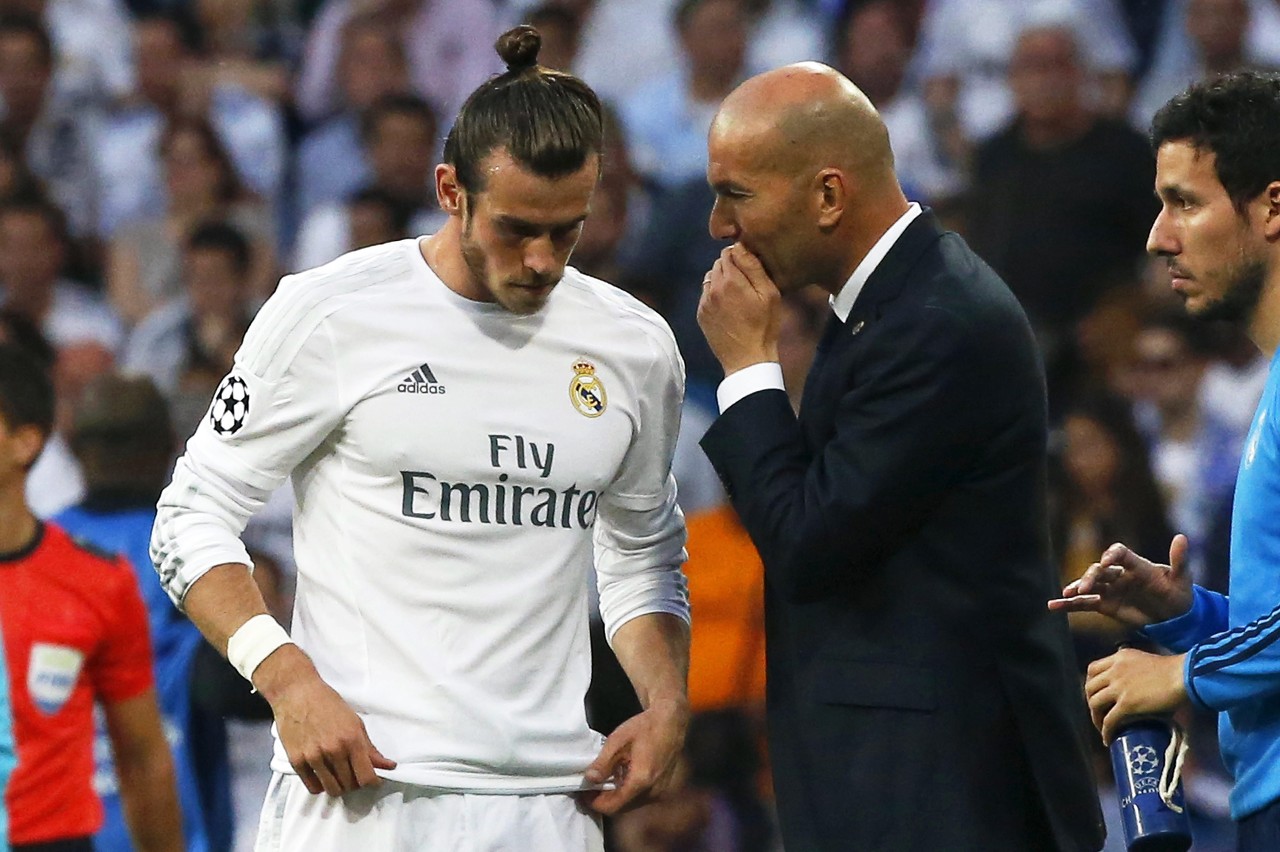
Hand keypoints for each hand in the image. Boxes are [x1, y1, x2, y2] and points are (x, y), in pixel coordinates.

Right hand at [254, 646, 395, 794]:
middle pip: (350, 785)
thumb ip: (370, 748)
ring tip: (340, 776)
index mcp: (351, 739)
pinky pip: (313, 787)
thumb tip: (387, 765)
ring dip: (339, 786)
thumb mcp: (355, 722)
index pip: (366, 777)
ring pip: (332, 789)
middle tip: (355, 773)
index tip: (373, 780)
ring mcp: (313, 757)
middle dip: (356, 782)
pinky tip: (324, 775)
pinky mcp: (297, 761)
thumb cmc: (327, 703)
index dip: (373, 782)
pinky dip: (321, 785)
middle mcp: (333, 750)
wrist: (297, 693)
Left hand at [580, 697, 689, 814]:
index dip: (594, 802)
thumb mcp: (617, 741)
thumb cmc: (645, 727)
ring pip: (631, 804)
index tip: (584, 793)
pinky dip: (628, 791)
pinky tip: (622, 775)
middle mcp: (653, 792)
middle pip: (621, 808)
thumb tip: (589, 779)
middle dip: (604, 800)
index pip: (612, 806)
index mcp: (641, 781)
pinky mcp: (663, 789)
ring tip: (605, 778)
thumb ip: (603, 763)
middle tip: (591, 786)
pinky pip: (641, 798)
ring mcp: (660, 792)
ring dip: (616, 796)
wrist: (670, 722)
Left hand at [696, 244, 780, 375]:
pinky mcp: (701, 314)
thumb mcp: (769, 294)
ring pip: (710, 278)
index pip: (729, 252)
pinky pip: (706, 295)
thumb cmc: (764, 327)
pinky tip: (728, 308)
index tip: (750, 266)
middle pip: (718, 264)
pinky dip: (715, 295)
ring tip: (737, 295)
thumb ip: (754, 267)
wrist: (747, 359)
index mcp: (730, 280)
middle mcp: (712, 287)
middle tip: (746, 282)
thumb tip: (741, 245)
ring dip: (721, 281)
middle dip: (731, 267)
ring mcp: (704, 302)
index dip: (740, 255)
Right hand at [1048, 535, 1193, 627]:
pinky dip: (1068, 604)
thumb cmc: (1179, 594)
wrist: (1175, 617)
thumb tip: (1182, 536)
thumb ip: (1179, 559)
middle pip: (1099, 570)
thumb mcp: (1182, 578)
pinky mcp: (1104, 605)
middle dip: (1090, 577)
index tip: (1107, 561)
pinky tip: (1053, 605)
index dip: (1112, 555)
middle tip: (1085, 588)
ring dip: (1077, 587)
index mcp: (1136, 565)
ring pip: (1088, 586)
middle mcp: (1119, 575)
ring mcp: (1110, 589)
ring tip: (1067, 593)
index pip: (1120, 553)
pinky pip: (1083, 604)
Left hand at [1085, 649, 1187, 744]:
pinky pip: (1108, 720)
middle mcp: (1114, 670)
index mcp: (1119, 657)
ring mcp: (1119, 687)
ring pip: (1094, 703)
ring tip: (1102, 728)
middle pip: (1089, 687)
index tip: (1096, 693)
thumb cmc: (1175, 671)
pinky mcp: (1127, 703)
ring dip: (1095, 717)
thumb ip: (1134, 672)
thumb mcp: (1146, 663)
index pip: (1093, 669)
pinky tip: (1108, 739)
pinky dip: (1105, 731)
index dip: (1091, 683)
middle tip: (1098, 712)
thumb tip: (1135, 689)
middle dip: (1090, 701)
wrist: (1185, 675)